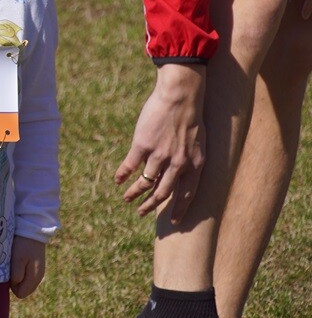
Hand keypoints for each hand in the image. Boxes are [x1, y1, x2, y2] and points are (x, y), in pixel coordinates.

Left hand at [10, 236, 45, 298]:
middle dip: (14, 282)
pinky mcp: (36, 266)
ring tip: (14, 262)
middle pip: (23, 289)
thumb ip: (16, 275)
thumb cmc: (23, 244)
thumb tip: (14, 285)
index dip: (12, 285)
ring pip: (23, 282)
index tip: (9, 272)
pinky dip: (20, 270)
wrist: (33, 229)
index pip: (21, 293)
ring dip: (16, 275)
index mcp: (35, 278)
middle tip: (10, 266)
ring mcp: (38, 271)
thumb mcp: (17, 259)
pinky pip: (25, 275)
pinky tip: (17, 259)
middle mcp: (38, 277)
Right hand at [115, 64, 205, 221]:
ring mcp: (159, 156)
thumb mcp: (198, 142)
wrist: (180, 96)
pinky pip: (130, 166)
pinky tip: (118, 180)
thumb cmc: (191, 115)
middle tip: (142, 213)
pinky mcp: (143, 146)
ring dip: (134, 193)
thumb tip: (178, 169)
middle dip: (151, 206)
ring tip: (126, 199)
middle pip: (163, 193)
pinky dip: (122, 175)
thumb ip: (189, 158)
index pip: (187, 195)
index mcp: (195, 165)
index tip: (173, 221)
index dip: (179, 209)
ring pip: (144, 183)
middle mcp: (177, 165)